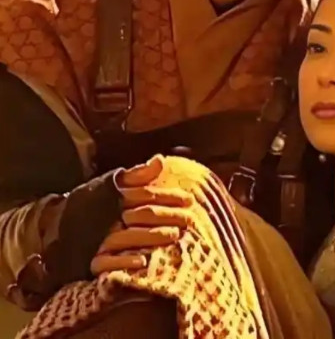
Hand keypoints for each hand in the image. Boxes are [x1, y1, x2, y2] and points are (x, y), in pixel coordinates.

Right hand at [90, 156, 194, 275]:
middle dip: (165, 216)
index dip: (168, 197)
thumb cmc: (93, 201)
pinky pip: (105, 262)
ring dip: (150, 237)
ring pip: (126, 237)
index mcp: (114, 196)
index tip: (190, 200)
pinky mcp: (89, 259)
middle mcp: (106, 215)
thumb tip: (160, 160)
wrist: (55, 225)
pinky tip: (143, 263)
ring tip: (174, 236)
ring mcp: (97, 238)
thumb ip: (138, 174)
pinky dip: (123, 261)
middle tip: (189, 219)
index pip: (145, 194)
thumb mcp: (113, 182)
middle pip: (139, 215)